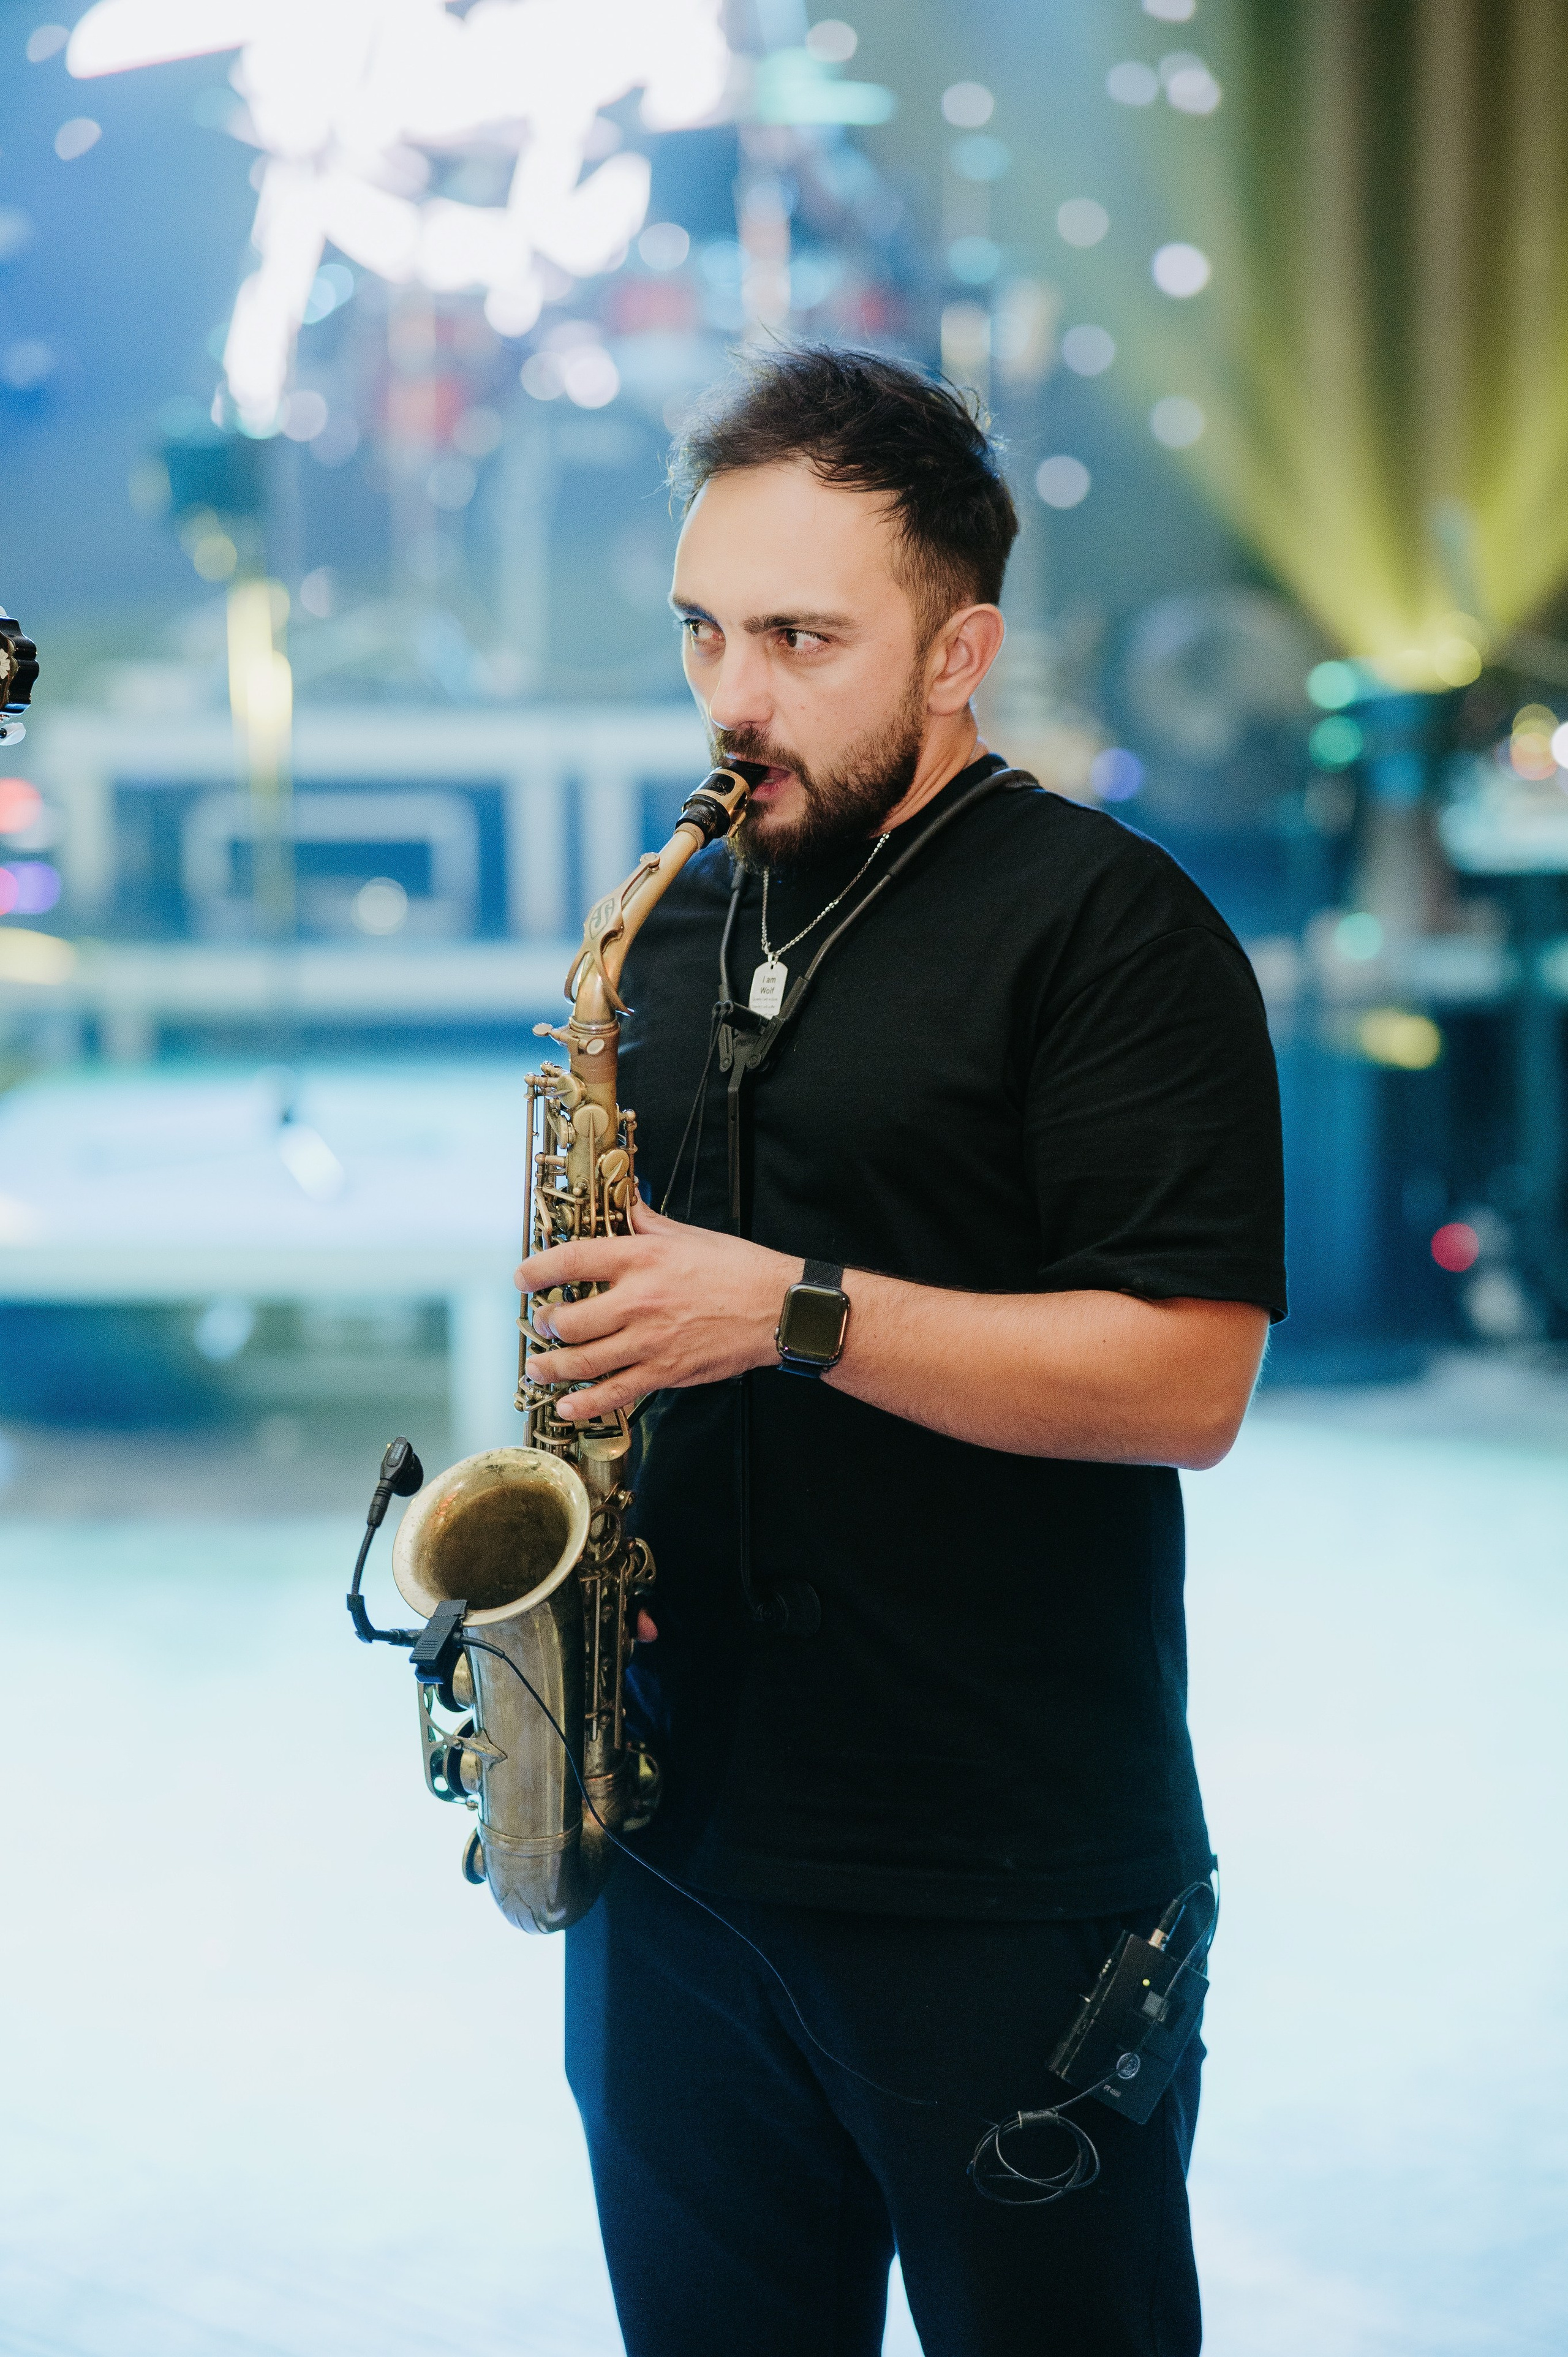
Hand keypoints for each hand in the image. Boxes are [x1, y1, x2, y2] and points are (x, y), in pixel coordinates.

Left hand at [515, 1199, 800, 1425]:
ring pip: (583, 1361)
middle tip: (541, 1324)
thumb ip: (649, 1221)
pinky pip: (615, 1393)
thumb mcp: (690, 1235)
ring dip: (552, 1367)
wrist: (779, 1309)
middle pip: (569, 1319)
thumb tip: (627, 1201)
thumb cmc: (739, 1269)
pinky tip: (568, 1406)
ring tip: (539, 1366)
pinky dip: (585, 1404)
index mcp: (643, 1258)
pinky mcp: (665, 1372)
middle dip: (545, 1325)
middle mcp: (640, 1301)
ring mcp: (650, 1341)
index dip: (537, 1270)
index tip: (523, 1277)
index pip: (573, 1261)